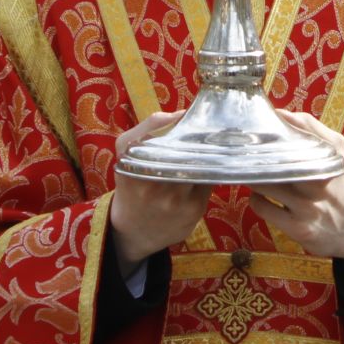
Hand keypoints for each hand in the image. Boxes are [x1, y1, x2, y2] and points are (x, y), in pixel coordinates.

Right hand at [109, 112, 211, 271]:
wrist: (132, 231)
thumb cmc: (133, 184)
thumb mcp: (127, 151)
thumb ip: (150, 126)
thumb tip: (183, 112)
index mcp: (135, 162)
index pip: (167, 134)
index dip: (187, 124)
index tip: (197, 118)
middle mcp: (154, 183)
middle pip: (190, 150)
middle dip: (203, 139)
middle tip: (213, 130)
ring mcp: (176, 199)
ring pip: (204, 165)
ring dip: (211, 156)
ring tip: (216, 146)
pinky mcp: (193, 210)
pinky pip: (210, 182)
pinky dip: (212, 173)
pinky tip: (210, 170)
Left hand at [246, 113, 343, 272]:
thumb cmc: (343, 185)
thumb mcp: (338, 152)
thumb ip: (311, 128)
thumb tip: (279, 113)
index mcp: (329, 155)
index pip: (297, 130)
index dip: (272, 125)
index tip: (258, 125)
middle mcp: (318, 180)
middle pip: (274, 157)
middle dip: (256, 151)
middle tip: (245, 149)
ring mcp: (307, 206)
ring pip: (262, 183)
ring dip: (251, 175)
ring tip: (251, 171)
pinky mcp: (297, 228)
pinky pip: (261, 207)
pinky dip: (256, 199)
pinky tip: (262, 195)